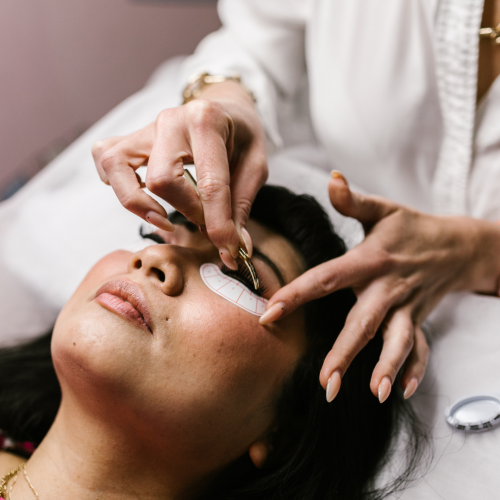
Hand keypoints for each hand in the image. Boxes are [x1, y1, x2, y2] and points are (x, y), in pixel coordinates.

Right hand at [91, 81, 267, 268]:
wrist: (224, 106)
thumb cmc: (241, 136)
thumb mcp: (255, 166)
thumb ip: (241, 206)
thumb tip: (235, 248)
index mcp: (206, 120)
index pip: (210, 184)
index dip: (219, 226)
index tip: (229, 252)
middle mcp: (170, 120)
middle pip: (162, 180)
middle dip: (187, 212)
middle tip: (206, 221)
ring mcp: (145, 128)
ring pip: (118, 167)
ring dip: (139, 203)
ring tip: (165, 219)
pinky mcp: (131, 138)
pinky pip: (105, 159)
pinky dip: (116, 183)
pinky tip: (141, 196)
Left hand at [260, 172, 499, 401]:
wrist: (459, 244)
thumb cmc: (411, 226)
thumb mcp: (383, 209)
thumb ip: (353, 200)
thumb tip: (330, 178)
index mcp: (371, 260)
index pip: (327, 278)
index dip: (297, 294)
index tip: (269, 313)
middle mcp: (388, 288)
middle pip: (364, 322)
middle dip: (345, 352)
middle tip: (325, 381)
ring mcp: (407, 307)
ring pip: (397, 341)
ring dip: (386, 367)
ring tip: (373, 394)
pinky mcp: (420, 319)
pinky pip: (421, 348)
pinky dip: (414, 369)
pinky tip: (401, 392)